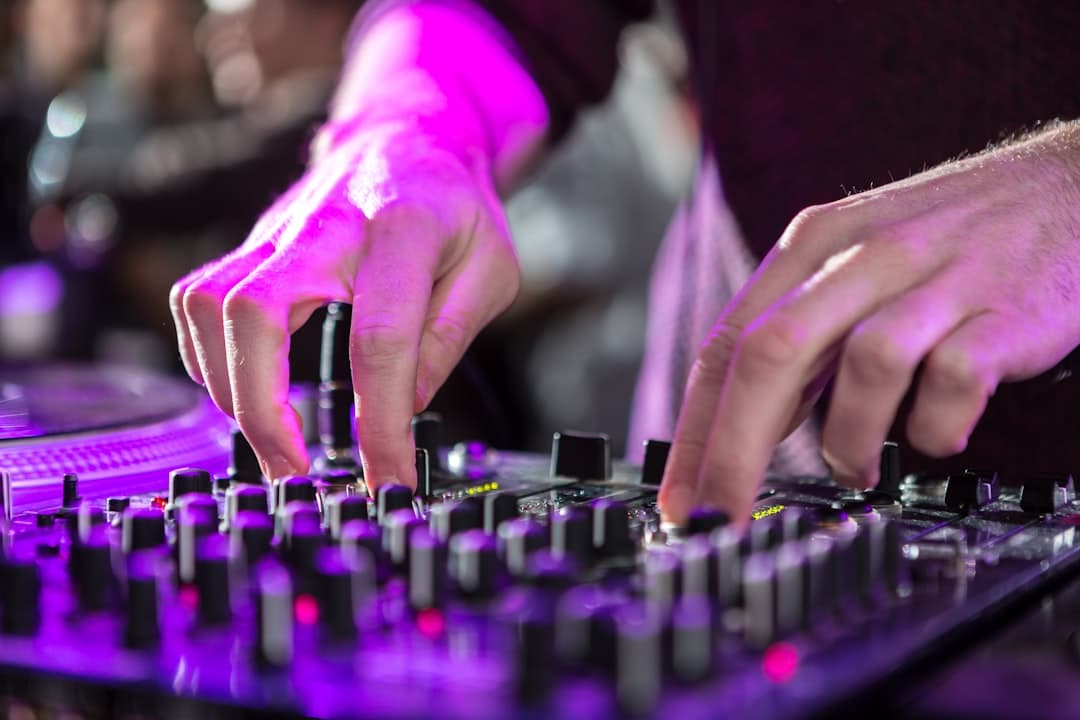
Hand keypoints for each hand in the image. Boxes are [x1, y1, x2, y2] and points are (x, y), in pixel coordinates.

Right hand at [170, 126, 519, 488]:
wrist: (407, 138)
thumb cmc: (455, 208)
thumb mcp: (491, 270)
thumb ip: (449, 337)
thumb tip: (404, 406)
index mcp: (401, 230)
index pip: (379, 340)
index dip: (379, 422)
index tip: (389, 476)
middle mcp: (324, 225)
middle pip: (255, 311)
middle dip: (262, 407)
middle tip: (294, 468)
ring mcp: (277, 231)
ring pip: (208, 304)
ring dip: (227, 387)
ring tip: (270, 440)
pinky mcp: (251, 244)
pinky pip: (197, 301)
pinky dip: (206, 357)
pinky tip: (243, 392)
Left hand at [659, 122, 1079, 525]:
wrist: (1070, 185)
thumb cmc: (953, 238)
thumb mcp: (855, 263)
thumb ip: (803, 335)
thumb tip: (747, 424)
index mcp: (813, 245)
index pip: (727, 344)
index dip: (693, 429)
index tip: (680, 495)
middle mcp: (863, 256)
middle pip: (771, 356)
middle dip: (734, 450)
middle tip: (724, 515)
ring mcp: (936, 280)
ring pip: (860, 368)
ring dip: (847, 441)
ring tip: (855, 467)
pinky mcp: (1003, 310)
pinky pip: (951, 383)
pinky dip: (935, 427)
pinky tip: (936, 431)